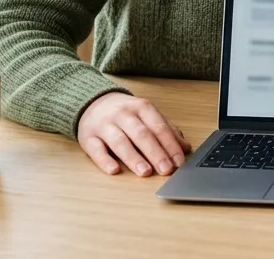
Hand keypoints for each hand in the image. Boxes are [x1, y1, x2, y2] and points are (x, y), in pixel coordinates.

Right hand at [77, 92, 191, 175]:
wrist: (92, 101)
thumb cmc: (125, 112)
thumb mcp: (147, 114)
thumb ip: (166, 130)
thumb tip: (186, 148)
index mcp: (141, 107)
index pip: (158, 126)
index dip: (170, 144)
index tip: (179, 161)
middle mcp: (123, 114)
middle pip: (141, 134)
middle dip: (155, 153)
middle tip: (166, 170)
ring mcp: (104, 125)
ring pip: (120, 141)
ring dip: (133, 158)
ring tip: (145, 172)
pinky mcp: (87, 137)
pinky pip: (95, 149)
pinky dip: (104, 160)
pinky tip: (114, 170)